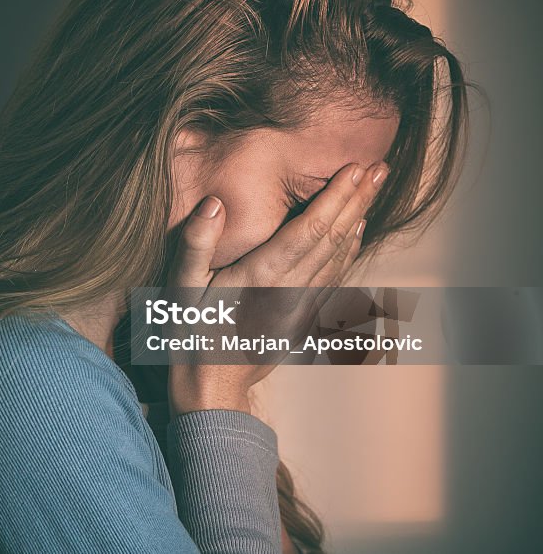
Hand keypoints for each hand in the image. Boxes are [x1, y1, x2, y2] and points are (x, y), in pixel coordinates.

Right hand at [166, 160, 388, 414]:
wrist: (211, 391)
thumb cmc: (190, 335)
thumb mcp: (179, 288)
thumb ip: (196, 243)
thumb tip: (214, 203)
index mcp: (262, 277)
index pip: (310, 229)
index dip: (336, 197)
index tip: (357, 168)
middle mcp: (290, 290)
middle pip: (333, 238)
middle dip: (358, 200)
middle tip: (380, 168)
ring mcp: (301, 307)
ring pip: (339, 257)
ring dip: (358, 220)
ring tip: (374, 190)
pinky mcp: (303, 319)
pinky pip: (334, 278)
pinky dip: (349, 251)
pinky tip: (355, 234)